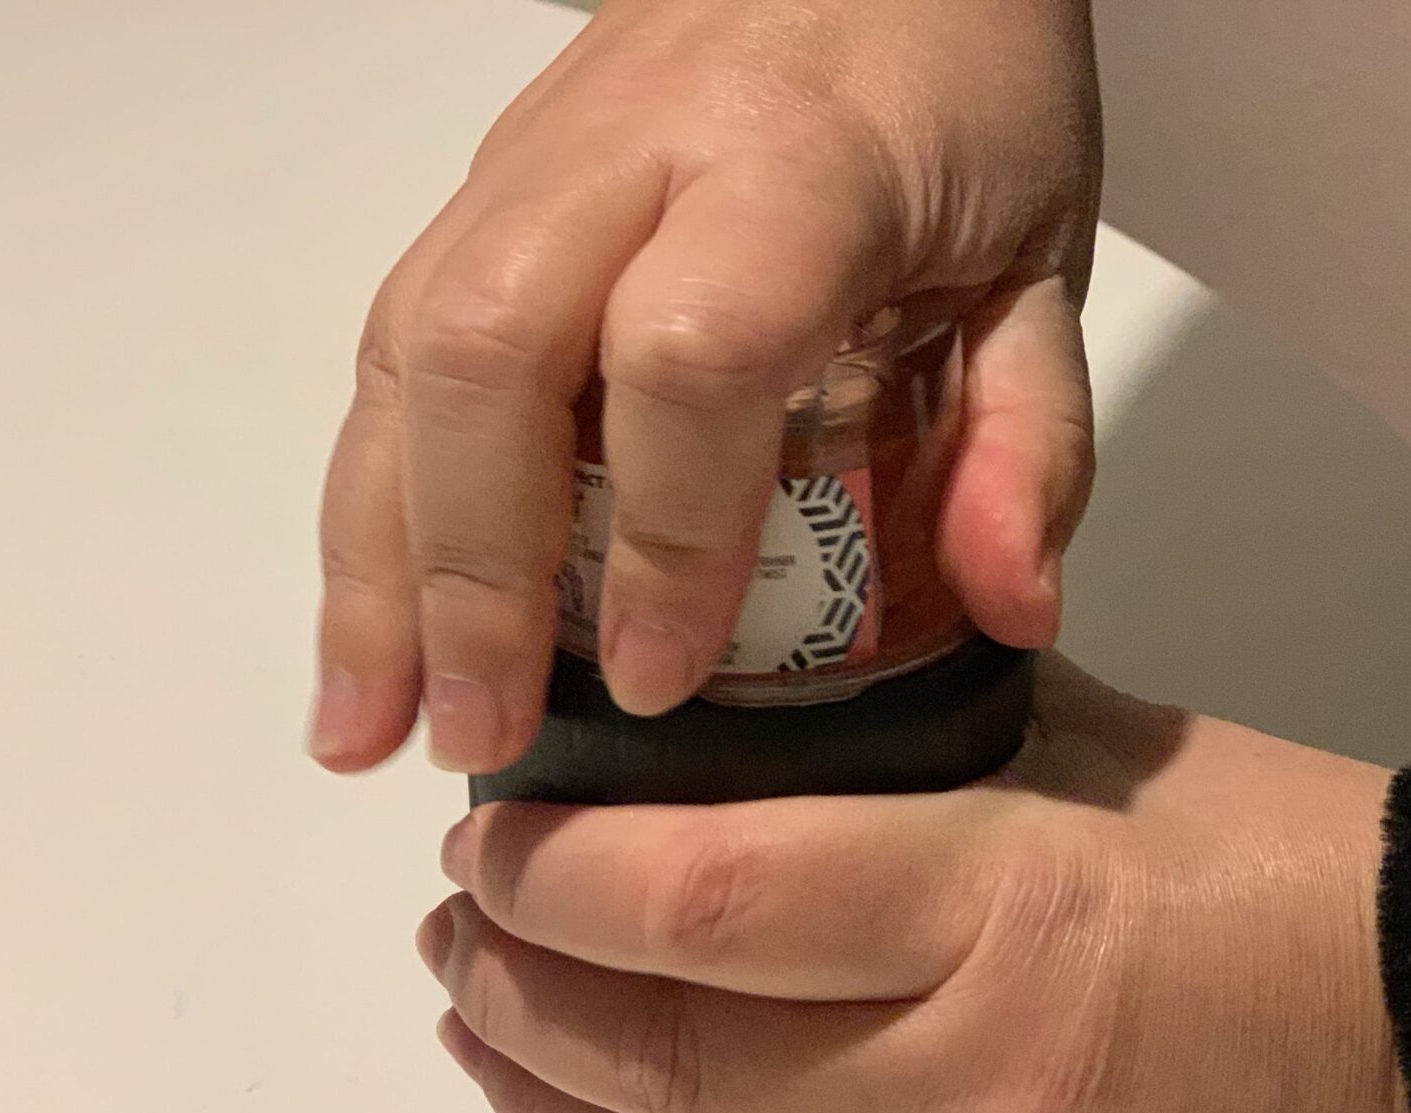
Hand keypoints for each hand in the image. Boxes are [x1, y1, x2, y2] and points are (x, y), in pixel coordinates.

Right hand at [310, 0, 1101, 772]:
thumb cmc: (959, 76)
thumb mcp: (1040, 253)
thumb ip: (1034, 437)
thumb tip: (1009, 611)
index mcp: (793, 164)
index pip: (687, 354)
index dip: (662, 534)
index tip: (657, 674)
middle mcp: (630, 151)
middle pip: (482, 355)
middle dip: (465, 575)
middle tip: (479, 738)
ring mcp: (533, 162)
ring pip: (401, 353)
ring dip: (371, 557)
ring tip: (370, 725)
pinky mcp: (488, 189)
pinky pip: (393, 343)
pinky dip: (372, 495)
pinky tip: (374, 617)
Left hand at [417, 655, 1410, 1112]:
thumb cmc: (1302, 878)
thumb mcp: (1100, 748)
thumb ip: (913, 732)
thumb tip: (760, 724)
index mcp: (1003, 905)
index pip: (708, 897)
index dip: (559, 871)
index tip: (494, 833)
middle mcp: (969, 1081)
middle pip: (672, 1055)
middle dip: (524, 991)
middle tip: (461, 928)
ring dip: (557, 1107)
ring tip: (486, 1037)